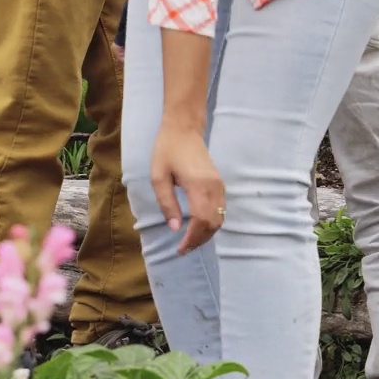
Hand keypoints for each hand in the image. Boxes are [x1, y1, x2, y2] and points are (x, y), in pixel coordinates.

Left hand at [150, 121, 224, 254]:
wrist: (184, 129)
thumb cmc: (166, 150)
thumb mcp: (158, 177)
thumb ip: (167, 203)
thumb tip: (175, 228)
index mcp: (198, 185)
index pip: (200, 221)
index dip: (191, 239)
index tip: (179, 249)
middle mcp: (213, 187)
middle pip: (213, 224)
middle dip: (199, 240)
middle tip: (183, 249)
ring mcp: (219, 186)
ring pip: (219, 219)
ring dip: (206, 234)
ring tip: (190, 242)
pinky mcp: (219, 184)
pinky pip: (220, 210)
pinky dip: (211, 223)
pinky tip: (198, 228)